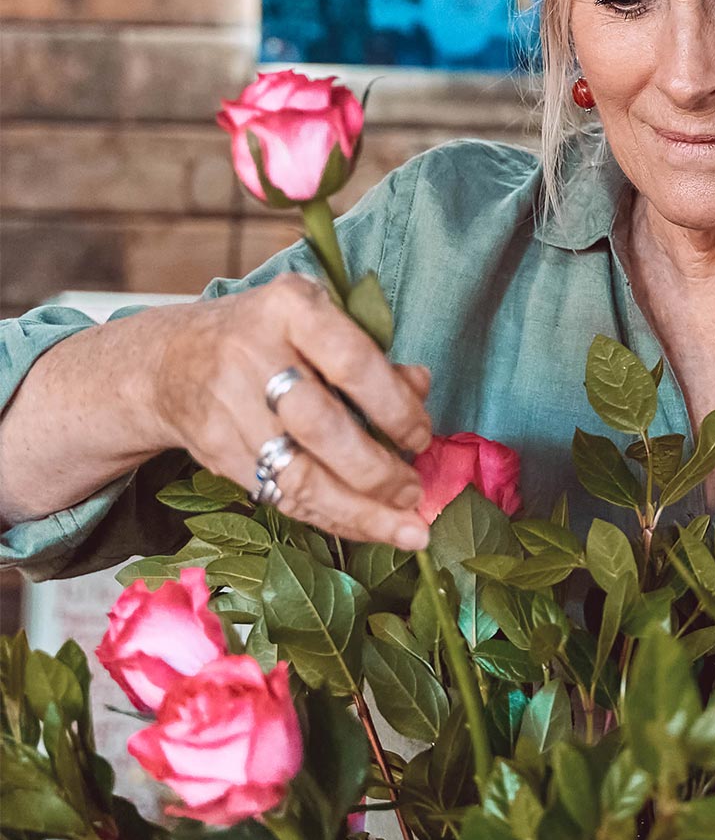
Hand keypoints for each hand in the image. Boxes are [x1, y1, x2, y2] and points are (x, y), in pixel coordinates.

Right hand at [153, 273, 432, 549]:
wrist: (168, 359)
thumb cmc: (267, 337)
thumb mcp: (317, 323)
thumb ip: (371, 357)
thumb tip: (420, 387)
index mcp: (289, 308)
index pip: (353, 362)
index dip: (395, 407)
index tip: (422, 438)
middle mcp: (251, 354)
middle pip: (321, 427)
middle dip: (375, 471)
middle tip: (414, 493)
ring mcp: (226, 405)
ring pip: (297, 474)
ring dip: (357, 511)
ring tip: (405, 531)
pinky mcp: (213, 450)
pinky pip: (279, 494)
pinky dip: (328, 516)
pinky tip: (364, 527)